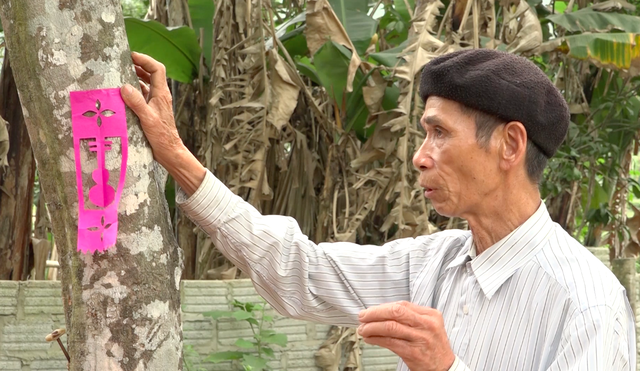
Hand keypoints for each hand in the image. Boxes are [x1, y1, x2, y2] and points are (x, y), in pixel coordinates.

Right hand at [120, 52, 183, 169]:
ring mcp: (156, 103)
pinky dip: (133, 91)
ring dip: (135, 77)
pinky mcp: (151, 111)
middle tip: (123, 62)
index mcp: (161, 94)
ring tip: (120, 74)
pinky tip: (123, 93)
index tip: (131, 56)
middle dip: (138, 65)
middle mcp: (160, 96)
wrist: (169, 151)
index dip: (145, 60)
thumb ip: (137, 102)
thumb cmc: (161, 136)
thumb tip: (125, 86)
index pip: (157, 69)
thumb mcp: (147, 119)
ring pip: (146, 84)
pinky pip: (142, 95)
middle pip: (151, 74)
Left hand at [358, 301, 454, 370]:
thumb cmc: (432, 345)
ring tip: (362, 329)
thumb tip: (380, 312)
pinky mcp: (414, 353)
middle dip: (374, 313)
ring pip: (390, 327)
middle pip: (396, 312)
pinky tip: (369, 339)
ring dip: (372, 327)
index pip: (401, 305)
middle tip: (362, 317)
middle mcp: (427, 325)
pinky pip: (390, 343)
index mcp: (430, 315)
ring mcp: (421, 338)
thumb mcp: (427, 326)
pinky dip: (376, 339)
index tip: (370, 311)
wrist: (444, 367)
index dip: (382, 307)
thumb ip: (409, 317)